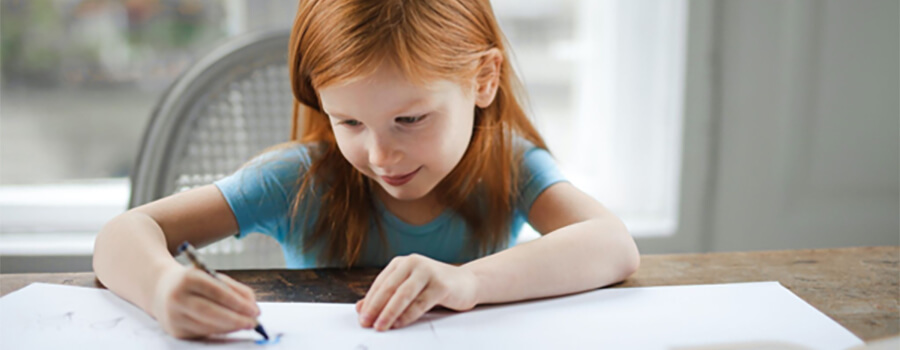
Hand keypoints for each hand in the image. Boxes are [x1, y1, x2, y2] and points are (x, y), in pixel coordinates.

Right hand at [151, 265, 260, 338]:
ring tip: (246, 324)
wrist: (161, 290)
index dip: (237, 303)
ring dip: (230, 327)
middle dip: (236, 319)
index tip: (254, 310)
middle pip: (210, 312)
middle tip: (253, 322)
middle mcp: (178, 297)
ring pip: (207, 325)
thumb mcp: (210, 276)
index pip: (216, 291)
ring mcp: (174, 315)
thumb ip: (233, 288)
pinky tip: (232, 327)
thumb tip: (252, 306)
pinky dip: (220, 331)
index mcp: (188, 278)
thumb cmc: (193, 282)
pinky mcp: (175, 330)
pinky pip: (202, 332)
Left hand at [356, 254, 479, 330]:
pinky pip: (420, 303)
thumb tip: (361, 308)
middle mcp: (414, 263)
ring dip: (389, 313)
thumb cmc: (435, 286)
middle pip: (390, 288)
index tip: (362, 317)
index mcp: (402, 263)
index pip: (381, 283)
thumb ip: (386, 296)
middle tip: (367, 322)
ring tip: (380, 326)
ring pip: (403, 295)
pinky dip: (407, 315)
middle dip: (376, 307)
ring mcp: (428, 272)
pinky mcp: (441, 285)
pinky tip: (399, 323)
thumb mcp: (408, 288)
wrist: (467, 283)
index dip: (369, 301)